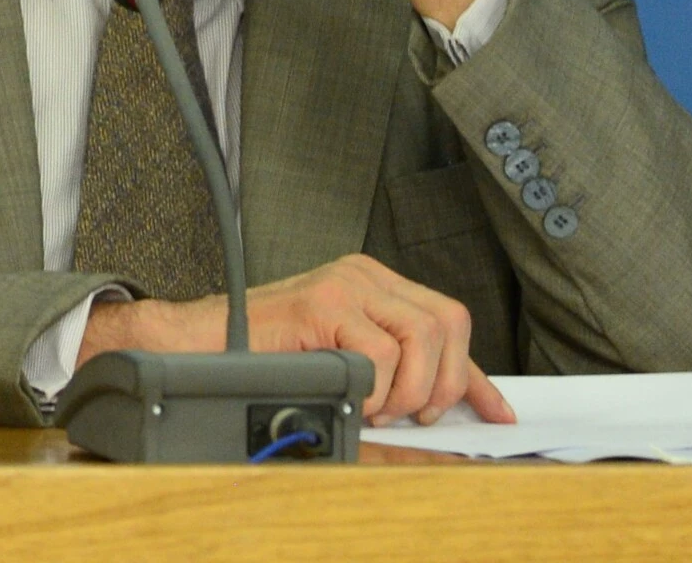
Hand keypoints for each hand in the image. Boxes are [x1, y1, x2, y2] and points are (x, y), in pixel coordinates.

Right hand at [78, 254, 515, 425]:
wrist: (197, 347)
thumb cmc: (260, 357)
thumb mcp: (343, 367)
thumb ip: (393, 379)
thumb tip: (446, 415)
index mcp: (371, 285)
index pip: (446, 324)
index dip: (474, 375)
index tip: (494, 411)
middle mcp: (362, 275)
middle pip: (449, 322)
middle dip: (442, 381)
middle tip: (411, 414)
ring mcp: (342, 283)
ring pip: (423, 334)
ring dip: (408, 388)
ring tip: (375, 406)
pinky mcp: (321, 302)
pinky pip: (379, 352)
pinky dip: (374, 388)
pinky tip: (351, 398)